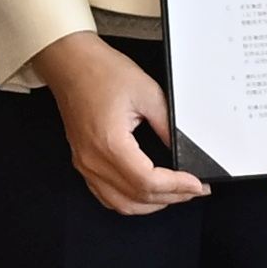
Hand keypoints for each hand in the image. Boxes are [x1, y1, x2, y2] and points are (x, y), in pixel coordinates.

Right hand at [34, 32, 207, 218]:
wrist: (70, 63)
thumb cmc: (101, 71)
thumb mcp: (147, 93)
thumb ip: (168, 126)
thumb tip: (184, 150)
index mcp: (109, 143)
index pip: (148, 181)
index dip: (176, 187)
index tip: (196, 184)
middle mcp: (93, 160)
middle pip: (137, 197)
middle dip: (171, 197)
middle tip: (193, 190)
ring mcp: (85, 164)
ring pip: (121, 204)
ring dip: (151, 204)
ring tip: (175, 193)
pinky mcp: (82, 162)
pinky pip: (106, 195)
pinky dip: (130, 201)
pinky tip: (146, 192)